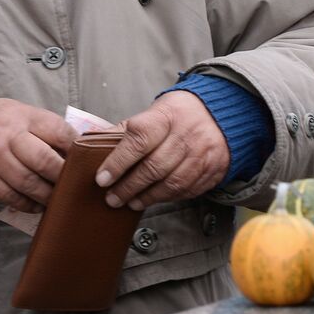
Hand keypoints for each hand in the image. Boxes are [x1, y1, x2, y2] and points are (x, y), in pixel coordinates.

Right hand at [0, 98, 76, 212]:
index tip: (83, 159)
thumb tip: (73, 147)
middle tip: (73, 184)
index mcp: (21, 115)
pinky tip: (36, 205)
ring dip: (48, 195)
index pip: (58, 131)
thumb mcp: (14, 111)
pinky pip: (11, 196)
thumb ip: (40, 126)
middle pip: (45, 161)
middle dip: (63, 176)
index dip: (75, 148)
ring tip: (58, 199)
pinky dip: (28, 204)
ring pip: (30, 183)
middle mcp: (8, 136)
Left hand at [95, 91, 229, 210]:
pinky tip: (154, 198)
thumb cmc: (178, 114)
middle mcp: (187, 134)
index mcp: (166, 116)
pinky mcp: (213, 168)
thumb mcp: (153, 112)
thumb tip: (91, 142)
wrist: (222, 111)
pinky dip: (168, 197)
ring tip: (131, 202)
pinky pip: (187, 190)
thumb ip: (125, 130)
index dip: (118, 163)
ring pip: (171, 184)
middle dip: (128, 187)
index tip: (102, 179)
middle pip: (154, 168)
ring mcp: (203, 153)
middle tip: (112, 198)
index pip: (138, 141)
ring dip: (147, 198)